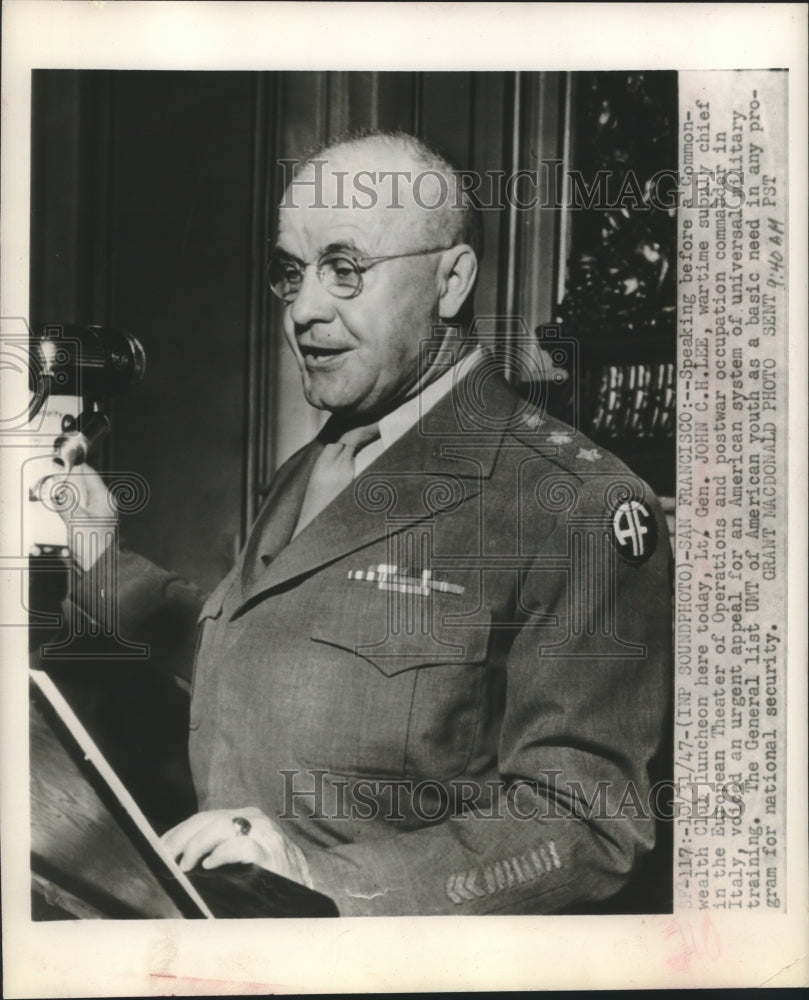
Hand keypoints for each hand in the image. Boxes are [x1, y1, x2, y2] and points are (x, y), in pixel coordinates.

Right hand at [31, 462, 116, 569]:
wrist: (100, 569)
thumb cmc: (95, 546)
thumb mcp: (75, 521)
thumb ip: (65, 503)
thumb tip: (58, 491)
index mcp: (104, 499)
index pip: (90, 474)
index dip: (76, 466)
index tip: (64, 461)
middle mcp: (104, 505)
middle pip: (84, 485)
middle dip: (70, 481)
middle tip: (56, 476)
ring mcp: (99, 514)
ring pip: (81, 496)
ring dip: (68, 494)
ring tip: (57, 492)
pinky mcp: (92, 524)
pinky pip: (79, 509)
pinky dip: (69, 506)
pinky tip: (62, 508)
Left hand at [161, 807, 312, 887]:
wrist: (304, 905)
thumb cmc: (268, 885)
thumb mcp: (243, 862)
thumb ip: (219, 852)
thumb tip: (178, 859)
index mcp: (246, 819)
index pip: (205, 817)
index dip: (179, 831)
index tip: (160, 847)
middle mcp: (256, 821)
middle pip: (208, 819)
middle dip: (180, 837)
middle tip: (163, 857)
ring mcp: (265, 836)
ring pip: (221, 826)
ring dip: (195, 844)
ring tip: (183, 865)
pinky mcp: (272, 856)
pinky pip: (241, 846)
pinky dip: (221, 853)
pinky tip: (209, 865)